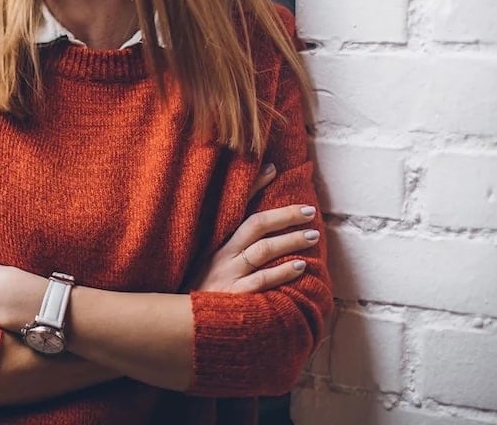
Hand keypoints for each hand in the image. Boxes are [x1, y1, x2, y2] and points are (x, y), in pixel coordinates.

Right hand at [190, 163, 318, 292]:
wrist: (185, 326)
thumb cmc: (200, 293)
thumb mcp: (206, 264)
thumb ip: (229, 243)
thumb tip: (251, 216)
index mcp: (214, 243)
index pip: (235, 207)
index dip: (253, 186)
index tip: (273, 170)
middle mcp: (221, 255)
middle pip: (255, 225)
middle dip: (284, 215)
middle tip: (309, 211)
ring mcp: (227, 275)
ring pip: (262, 250)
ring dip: (290, 241)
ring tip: (312, 236)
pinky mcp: (233, 296)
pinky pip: (261, 280)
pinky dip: (282, 272)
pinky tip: (300, 267)